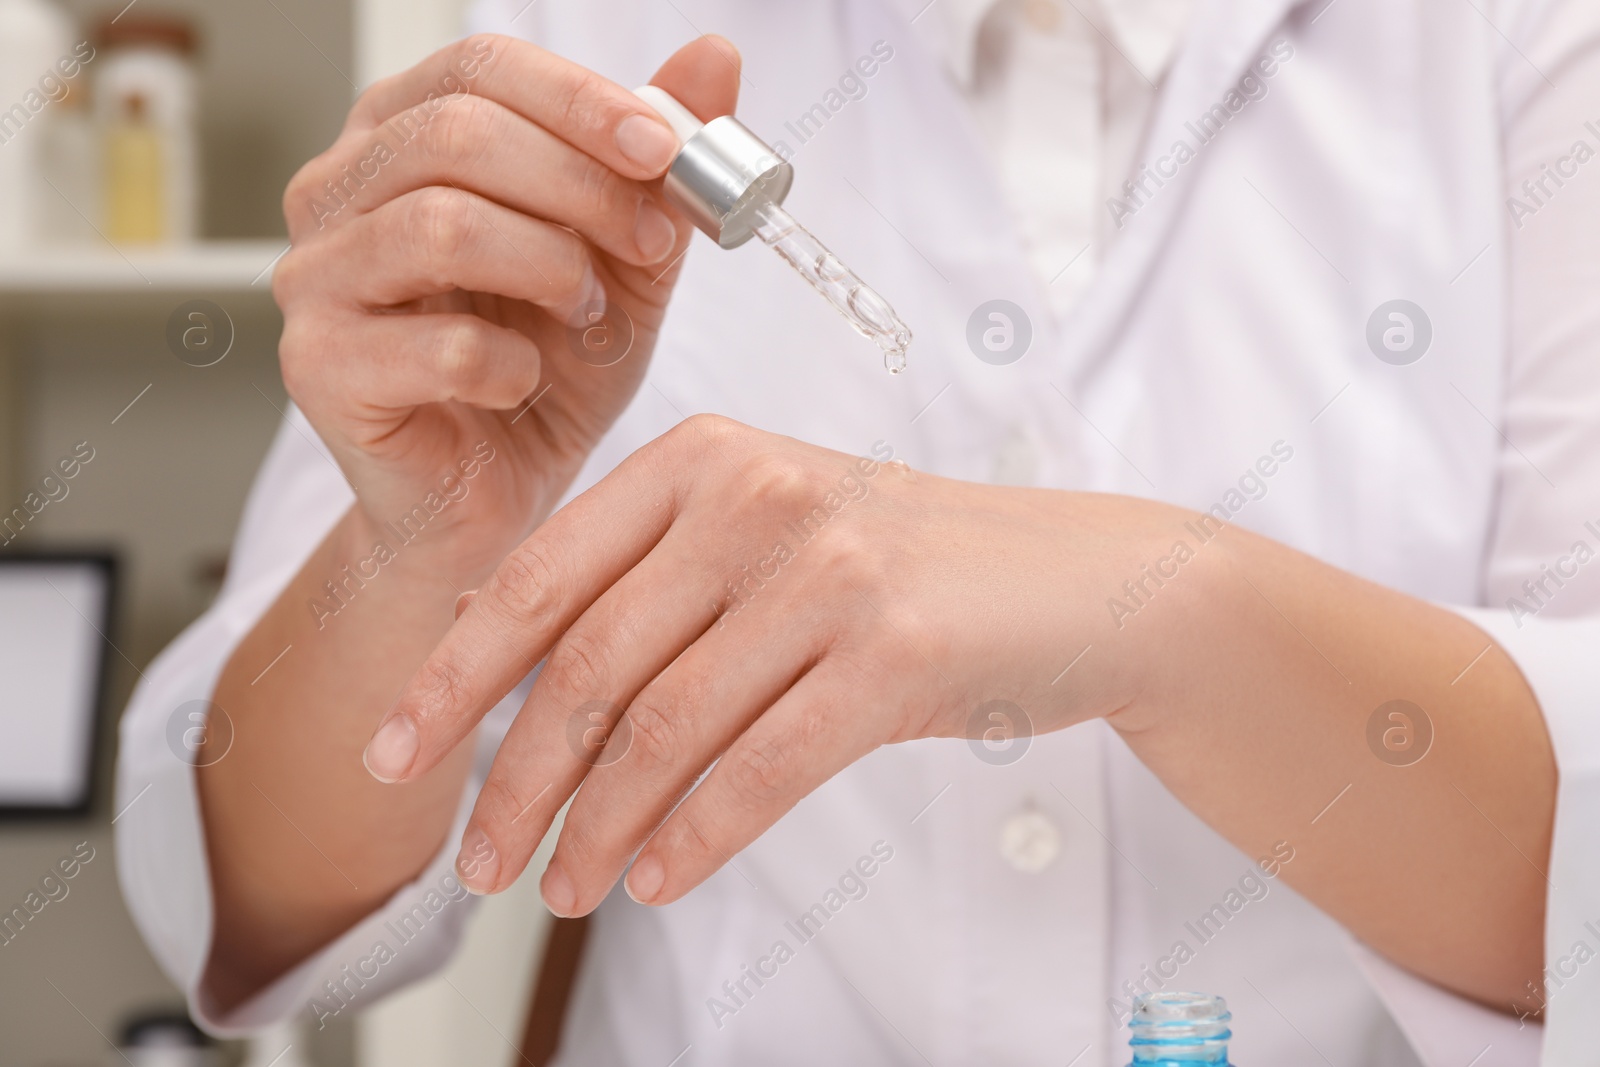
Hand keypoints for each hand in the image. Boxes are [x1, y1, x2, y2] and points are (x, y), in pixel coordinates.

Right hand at [272, 35, 739, 581]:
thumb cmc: (548, 367)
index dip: (579, 99)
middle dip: (582, 186)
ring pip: (441, 226)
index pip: (478, 67)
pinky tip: (526, 383)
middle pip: (457, 134)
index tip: (665, 149)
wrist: (496, 496)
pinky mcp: (319, 367)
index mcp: (403, 136)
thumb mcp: (625, 257)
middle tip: (653, 243)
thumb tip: (715, 57)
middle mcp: (339, 191)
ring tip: (587, 311)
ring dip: (549, 268)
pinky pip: (439, 345)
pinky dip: (513, 367)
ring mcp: (316, 278)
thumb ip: (657, 164)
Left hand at [371, 416, 1189, 910]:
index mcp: (703, 456)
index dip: (456, 677)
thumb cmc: (905, 566)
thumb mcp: (766, 535)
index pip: (541, 574)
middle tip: (478, 864)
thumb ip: (647, 581)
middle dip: (515, 780)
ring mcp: (828, 572)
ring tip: (557, 889)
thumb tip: (497, 672)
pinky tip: (654, 878)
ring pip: (666, 727)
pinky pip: (760, 770)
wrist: (1079, 583)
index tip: (396, 755)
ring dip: (595, 827)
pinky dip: (695, 838)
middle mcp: (756, 498)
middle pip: (589, 663)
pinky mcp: (894, 654)